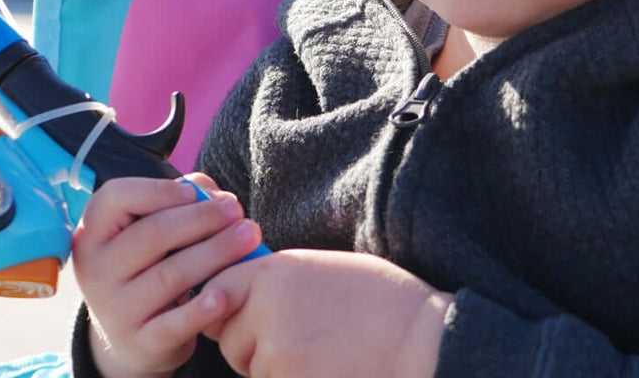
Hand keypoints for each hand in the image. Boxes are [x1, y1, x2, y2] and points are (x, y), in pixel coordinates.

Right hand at [71, 173, 264, 377]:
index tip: (195, 193)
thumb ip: (180, 202)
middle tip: (236, 211)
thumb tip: (216, 196)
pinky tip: (224, 296)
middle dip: (201, 219)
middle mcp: (97, 271)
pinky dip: (199, 311)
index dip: (158, 191)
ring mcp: (115, 309)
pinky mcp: (139, 342)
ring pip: (170, 275)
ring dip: (215, 252)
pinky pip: (173, 324)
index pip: (115, 198)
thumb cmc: (149, 267)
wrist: (131, 338)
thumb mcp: (149, 233)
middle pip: (152, 235)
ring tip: (249, 237)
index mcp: (94, 234)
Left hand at [200, 249, 451, 377]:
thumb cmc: (382, 301)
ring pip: (252, 370)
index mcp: (274, 272)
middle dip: (250, 346)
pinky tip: (328, 370)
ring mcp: (276, 354)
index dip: (223, 307)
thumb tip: (235, 295)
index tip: (240, 316)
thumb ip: (275, 280)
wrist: (422, 340)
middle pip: (228, 338)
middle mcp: (266, 310)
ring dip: (274, 370)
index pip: (216, 291)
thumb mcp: (322, 269)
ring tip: (321, 355)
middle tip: (296, 343)